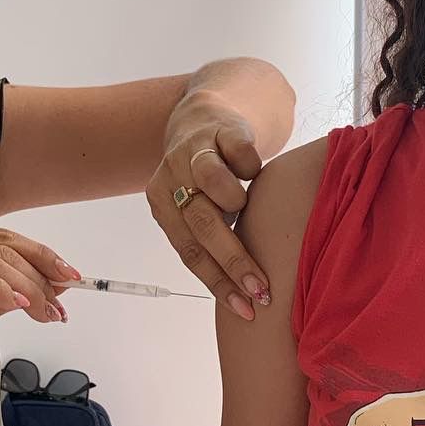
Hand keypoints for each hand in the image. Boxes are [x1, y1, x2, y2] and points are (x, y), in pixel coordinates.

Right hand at [0, 226, 74, 406]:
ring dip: (32, 288)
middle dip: (41, 273)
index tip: (69, 273)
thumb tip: (58, 280)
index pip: (1, 238)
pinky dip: (6, 292)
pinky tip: (24, 306)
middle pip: (2, 248)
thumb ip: (13, 288)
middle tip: (63, 300)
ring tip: (48, 312)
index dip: (40, 253)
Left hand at [147, 96, 269, 320]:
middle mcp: (172, 178)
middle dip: (233, 260)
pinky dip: (250, 168)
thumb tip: (243, 296)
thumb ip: (209, 240)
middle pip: (200, 224)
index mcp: (162, 204)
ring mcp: (194, 151)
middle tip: (261, 287)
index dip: (217, 282)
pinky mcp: (221, 129)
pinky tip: (257, 177)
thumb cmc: (206, 179)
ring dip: (234, 203)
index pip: (188, 251)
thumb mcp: (199, 209)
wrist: (206, 117)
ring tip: (251, 213)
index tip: (245, 308)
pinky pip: (240, 153)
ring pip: (211, 181)